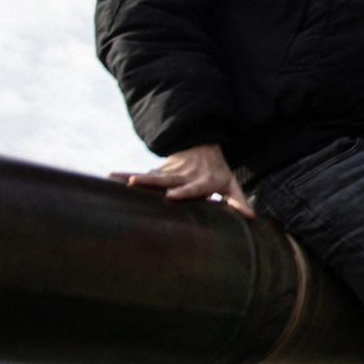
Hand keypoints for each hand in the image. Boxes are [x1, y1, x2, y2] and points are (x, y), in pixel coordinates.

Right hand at [110, 143, 252, 218]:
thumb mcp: (231, 183)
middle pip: (168, 179)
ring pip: (153, 175)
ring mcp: (171, 171)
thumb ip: (239, 201)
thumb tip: (251, 217)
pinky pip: (144, 173)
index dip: (183, 191)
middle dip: (153, 182)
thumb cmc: (218, 171)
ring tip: (120, 179)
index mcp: (203, 180)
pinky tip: (111, 176)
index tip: (170, 196)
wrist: (204, 145)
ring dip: (136, 177)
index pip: (193, 187)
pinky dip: (127, 174)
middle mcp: (185, 175)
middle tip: (136, 182)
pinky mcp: (161, 169)